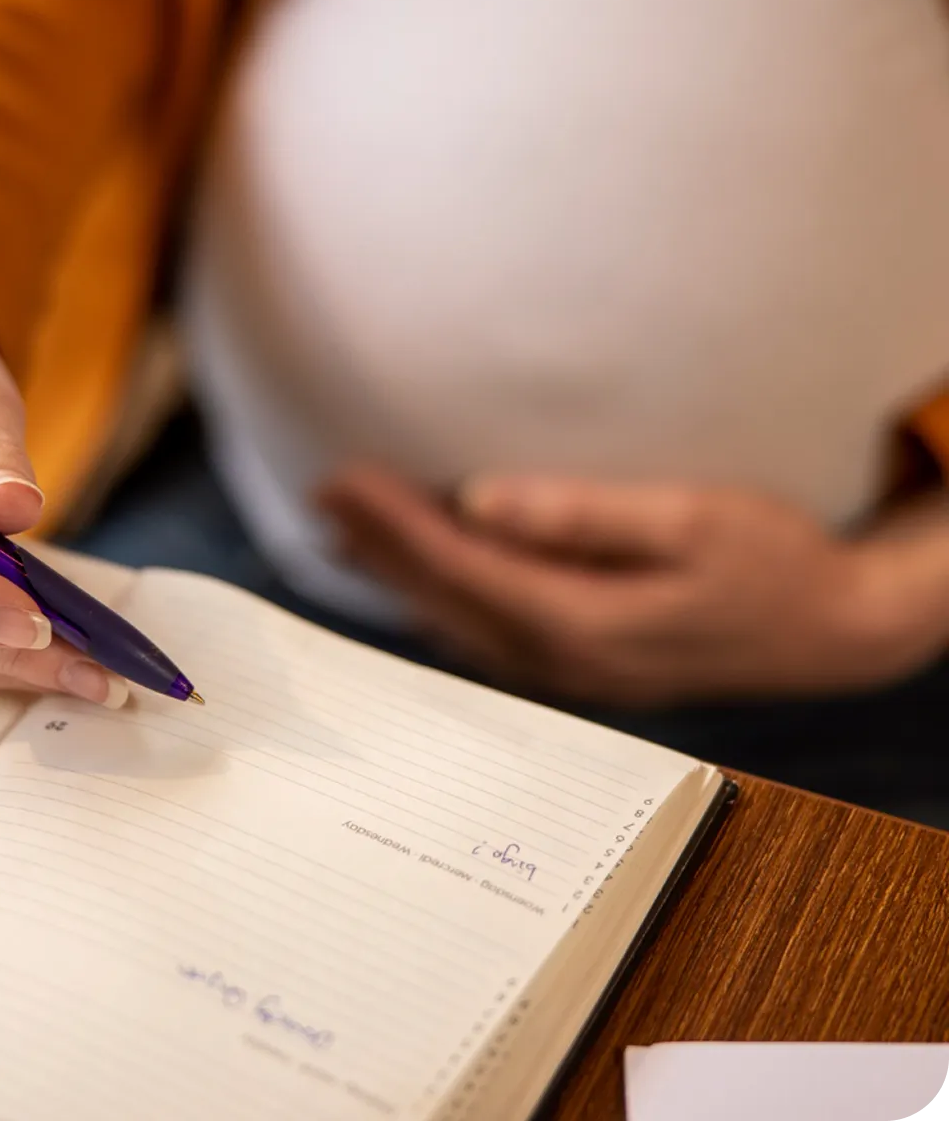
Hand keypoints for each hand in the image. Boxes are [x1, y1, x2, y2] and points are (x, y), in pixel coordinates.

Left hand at [317, 467, 948, 705]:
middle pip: (442, 597)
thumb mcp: (691, 521)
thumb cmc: (770, 563)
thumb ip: (582, 516)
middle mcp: (559, 657)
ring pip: (454, 621)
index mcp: (580, 620)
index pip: (459, 564)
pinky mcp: (580, 665)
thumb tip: (481, 499)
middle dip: (377, 545)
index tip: (343, 478)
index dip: (394, 522)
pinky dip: (436, 599)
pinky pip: (482, 633)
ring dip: (396, 575)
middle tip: (322, 494)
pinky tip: (413, 580)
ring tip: (343, 530)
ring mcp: (567, 670)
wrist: (827, 630)